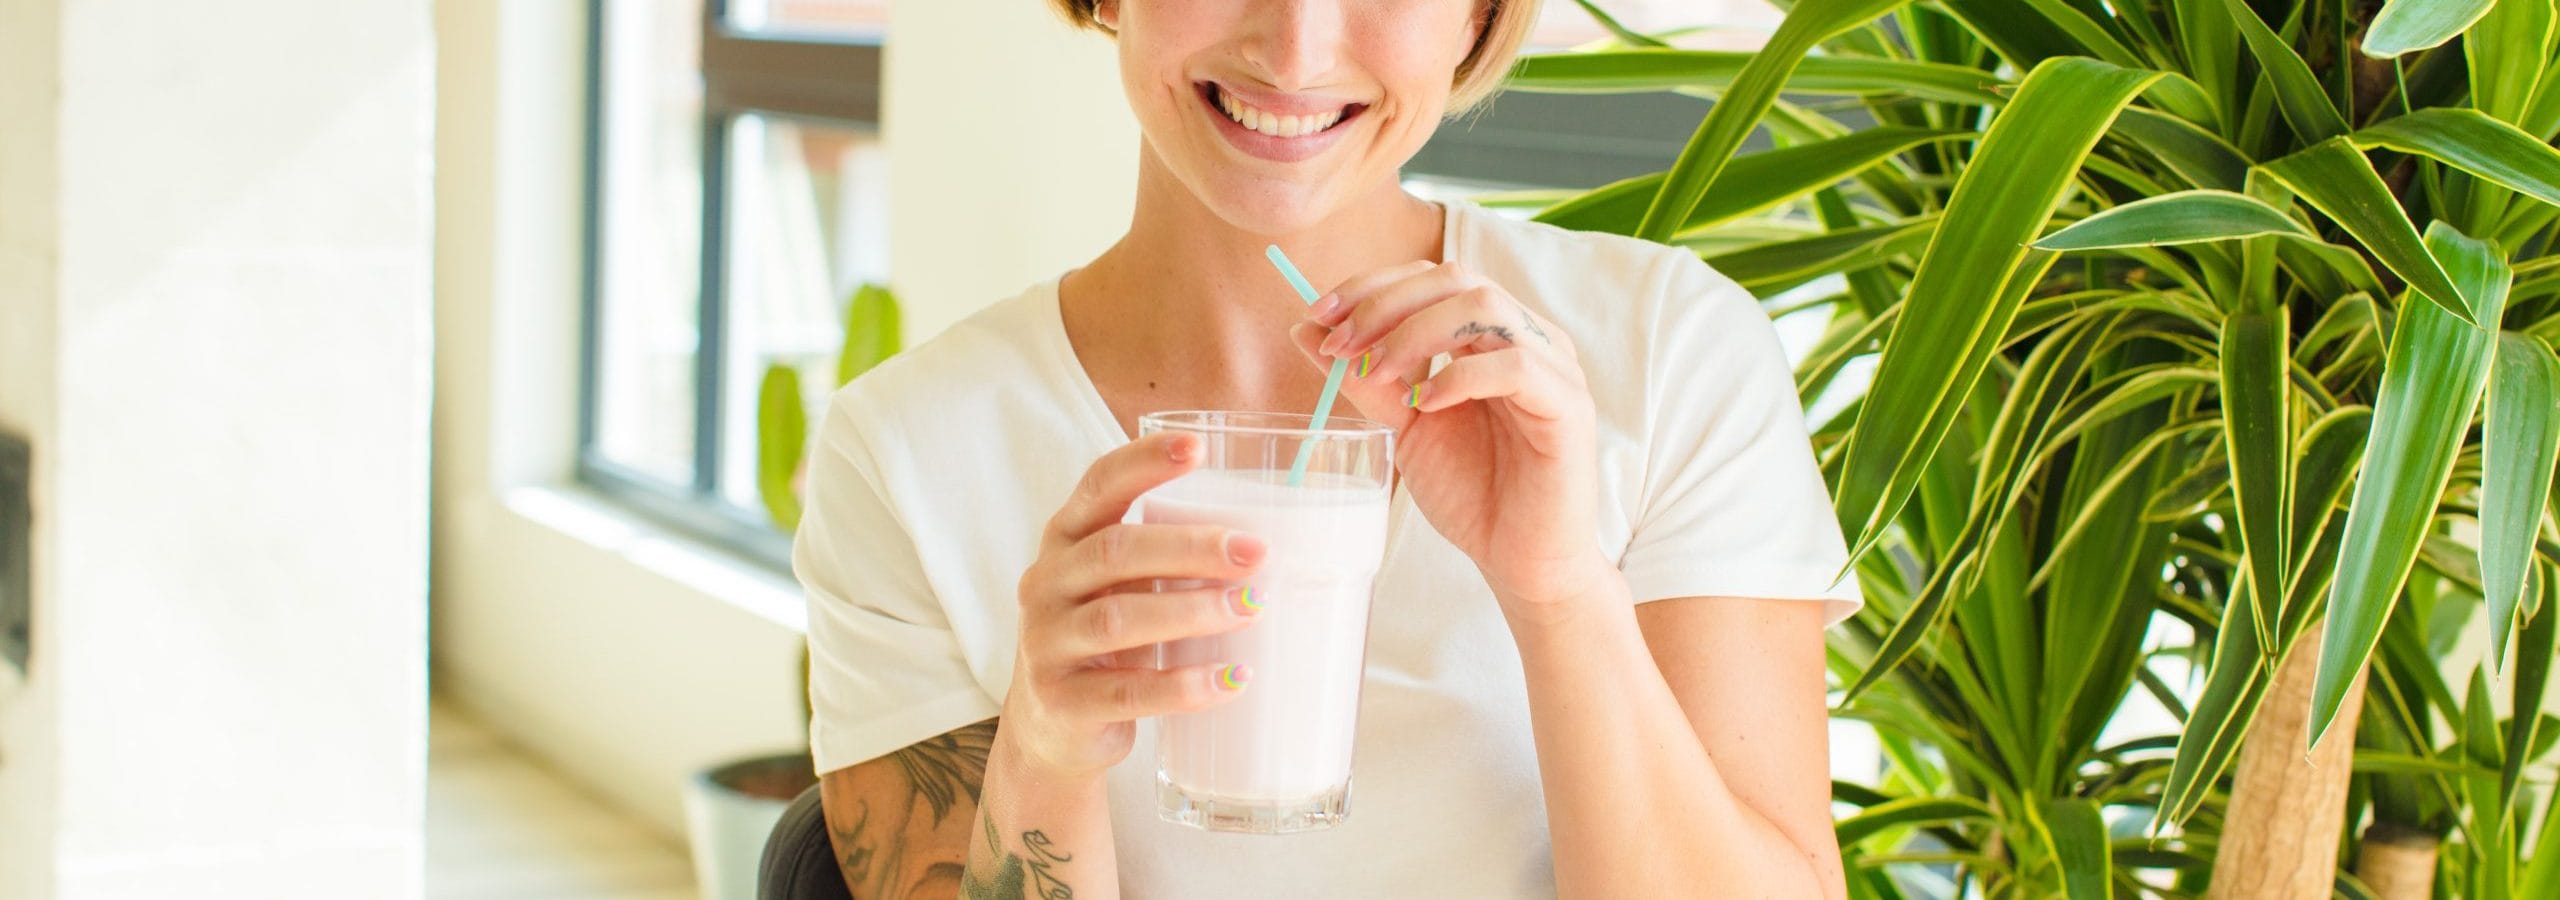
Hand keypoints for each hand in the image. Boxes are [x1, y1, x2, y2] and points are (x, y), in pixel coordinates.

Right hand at [1003, 430, 1263, 778]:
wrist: (1051, 729)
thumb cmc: (1107, 642)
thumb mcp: (1121, 588)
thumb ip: (1169, 560)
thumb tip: (1273, 544)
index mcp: (1065, 540)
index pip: (1098, 486)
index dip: (1143, 462)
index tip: (1198, 447)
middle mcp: (1046, 583)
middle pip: (1115, 550)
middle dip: (1190, 547)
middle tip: (1256, 551)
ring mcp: (1046, 644)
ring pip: (1118, 619)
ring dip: (1192, 611)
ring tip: (1252, 608)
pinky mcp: (1062, 702)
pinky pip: (1128, 692)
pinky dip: (1183, 686)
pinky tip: (1229, 681)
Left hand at [1288, 260, 1612, 614]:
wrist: (1519, 560)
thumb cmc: (1472, 492)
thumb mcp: (1403, 427)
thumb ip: (1363, 378)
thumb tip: (1306, 329)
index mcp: (1491, 334)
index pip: (1432, 278)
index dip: (1373, 287)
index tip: (1319, 316)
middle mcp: (1528, 337)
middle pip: (1456, 279)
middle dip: (1386, 305)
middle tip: (1340, 345)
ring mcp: (1554, 367)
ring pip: (1485, 308)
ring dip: (1416, 333)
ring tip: (1377, 374)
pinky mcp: (1568, 406)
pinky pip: (1516, 366)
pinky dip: (1461, 376)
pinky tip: (1426, 404)